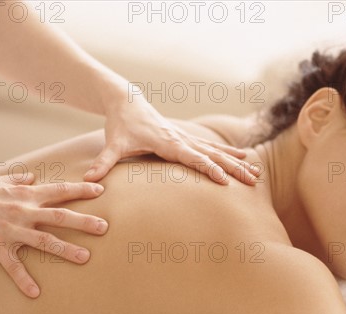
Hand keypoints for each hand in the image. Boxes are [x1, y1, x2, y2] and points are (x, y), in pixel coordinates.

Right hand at [0, 170, 107, 297]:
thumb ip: (18, 179)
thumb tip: (32, 177)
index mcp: (25, 194)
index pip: (60, 190)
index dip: (81, 189)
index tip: (101, 190)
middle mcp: (23, 211)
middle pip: (60, 216)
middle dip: (84, 222)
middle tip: (105, 227)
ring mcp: (10, 230)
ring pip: (44, 241)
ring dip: (66, 249)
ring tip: (86, 258)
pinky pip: (13, 266)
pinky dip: (24, 280)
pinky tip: (36, 293)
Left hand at [83, 91, 260, 184]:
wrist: (126, 100)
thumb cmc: (120, 124)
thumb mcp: (112, 144)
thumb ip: (103, 163)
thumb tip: (88, 181)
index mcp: (168, 143)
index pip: (193, 159)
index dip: (209, 170)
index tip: (226, 182)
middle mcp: (181, 140)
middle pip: (213, 155)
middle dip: (234, 168)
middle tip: (254, 180)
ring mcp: (186, 138)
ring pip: (217, 151)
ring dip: (237, 162)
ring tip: (257, 172)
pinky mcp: (186, 138)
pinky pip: (212, 147)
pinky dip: (229, 153)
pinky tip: (244, 157)